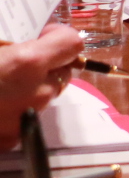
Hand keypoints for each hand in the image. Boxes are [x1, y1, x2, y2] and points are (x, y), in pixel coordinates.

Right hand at [0, 26, 82, 143]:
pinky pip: (26, 118)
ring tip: (2, 85)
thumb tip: (33, 42)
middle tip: (17, 62)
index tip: (42, 36)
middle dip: (47, 64)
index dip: (58, 36)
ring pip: (44, 97)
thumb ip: (14, 46)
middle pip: (62, 73)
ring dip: (32, 89)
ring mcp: (28, 119)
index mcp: (27, 63)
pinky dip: (15, 110)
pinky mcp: (13, 141)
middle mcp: (38, 92)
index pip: (72, 43)